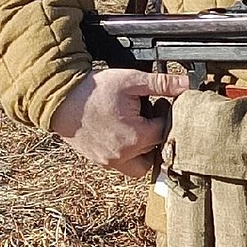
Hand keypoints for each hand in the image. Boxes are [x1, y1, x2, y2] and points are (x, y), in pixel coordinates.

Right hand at [52, 67, 188, 178]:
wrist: (59, 99)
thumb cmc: (94, 90)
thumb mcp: (131, 81)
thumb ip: (161, 84)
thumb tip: (187, 84)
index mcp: (136, 137)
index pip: (167, 133)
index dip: (168, 117)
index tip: (161, 106)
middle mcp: (124, 155)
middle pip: (157, 152)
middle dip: (158, 135)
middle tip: (151, 117)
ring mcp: (110, 161)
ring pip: (141, 166)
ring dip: (146, 152)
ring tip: (141, 129)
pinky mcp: (99, 161)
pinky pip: (122, 165)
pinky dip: (129, 154)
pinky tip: (125, 133)